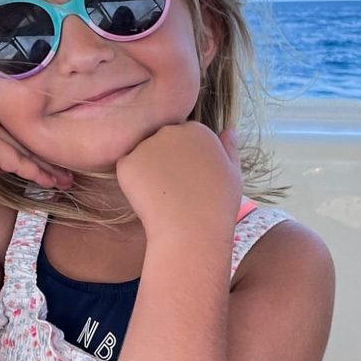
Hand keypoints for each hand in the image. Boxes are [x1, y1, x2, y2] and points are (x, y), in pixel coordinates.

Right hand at [0, 111, 73, 218]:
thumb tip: (18, 162)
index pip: (14, 134)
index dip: (35, 152)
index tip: (54, 167)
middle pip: (22, 140)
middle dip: (46, 159)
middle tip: (67, 175)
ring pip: (25, 150)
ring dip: (48, 169)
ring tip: (66, 182)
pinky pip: (19, 161)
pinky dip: (37, 173)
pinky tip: (51, 184)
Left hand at [115, 122, 241, 239]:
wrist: (192, 231)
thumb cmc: (217, 206)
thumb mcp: (233, 173)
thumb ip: (228, 148)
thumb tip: (227, 131)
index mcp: (197, 129)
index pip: (184, 136)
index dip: (186, 160)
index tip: (190, 179)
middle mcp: (170, 131)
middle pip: (162, 142)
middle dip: (165, 160)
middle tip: (175, 188)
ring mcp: (146, 145)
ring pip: (143, 155)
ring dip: (148, 170)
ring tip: (163, 195)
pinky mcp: (127, 163)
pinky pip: (128, 169)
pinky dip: (133, 183)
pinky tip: (149, 199)